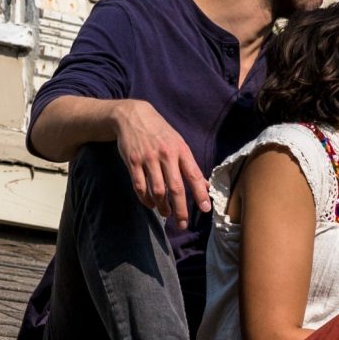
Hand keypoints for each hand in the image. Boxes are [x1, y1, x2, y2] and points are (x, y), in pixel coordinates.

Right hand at [113, 100, 207, 230]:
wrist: (133, 116)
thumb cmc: (160, 132)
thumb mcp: (179, 143)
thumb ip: (190, 165)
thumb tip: (205, 184)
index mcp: (180, 150)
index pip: (193, 175)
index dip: (200, 193)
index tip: (206, 209)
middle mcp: (165, 155)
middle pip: (175, 187)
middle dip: (180, 209)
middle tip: (183, 223)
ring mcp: (148, 159)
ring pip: (157, 190)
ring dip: (162, 206)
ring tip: (166, 214)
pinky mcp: (133, 162)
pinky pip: (139, 186)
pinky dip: (145, 199)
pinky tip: (150, 204)